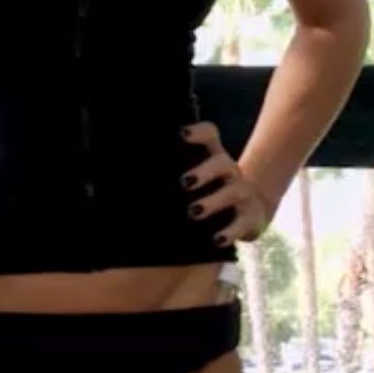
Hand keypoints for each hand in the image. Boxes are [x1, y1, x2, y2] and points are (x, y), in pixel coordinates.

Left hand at [180, 121, 273, 244]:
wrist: (249, 214)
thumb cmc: (209, 194)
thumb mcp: (195, 181)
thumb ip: (168, 176)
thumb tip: (123, 182)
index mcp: (213, 158)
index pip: (210, 136)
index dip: (198, 133)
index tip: (181, 134)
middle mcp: (229, 172)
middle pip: (222, 162)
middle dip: (204, 171)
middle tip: (184, 182)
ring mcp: (242, 194)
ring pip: (233, 191)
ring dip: (213, 201)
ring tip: (193, 212)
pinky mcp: (250, 218)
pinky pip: (242, 224)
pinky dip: (230, 232)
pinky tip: (216, 239)